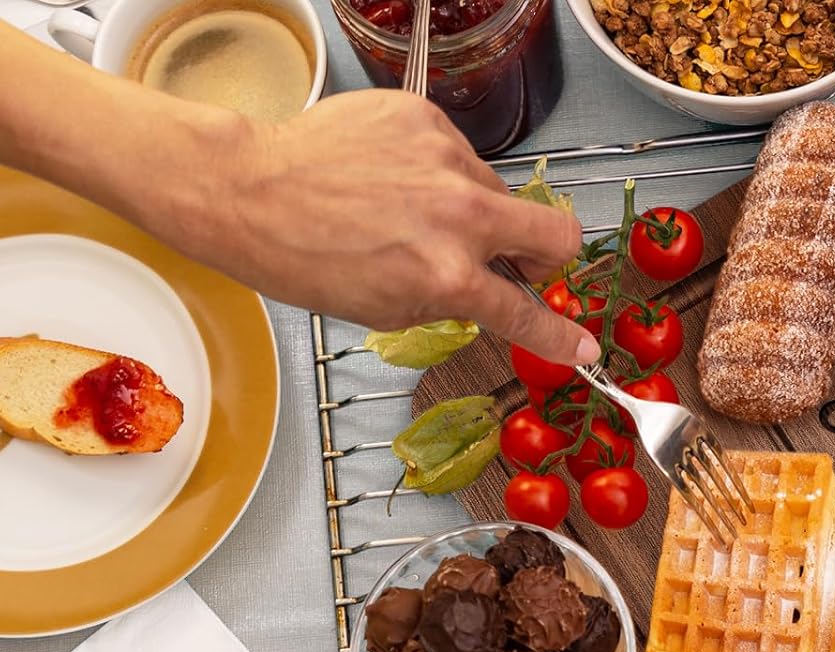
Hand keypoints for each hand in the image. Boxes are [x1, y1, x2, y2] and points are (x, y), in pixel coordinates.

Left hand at [164, 92, 597, 359]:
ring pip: (498, 193)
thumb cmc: (307, 259)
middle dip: (548, 257)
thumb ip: (452, 301)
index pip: (527, 314)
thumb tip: (486, 294)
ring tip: (418, 215)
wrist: (250, 191)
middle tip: (517, 263)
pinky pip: (457, 155)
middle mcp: (459, 215)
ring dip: (477, 212)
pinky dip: (439, 174)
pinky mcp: (424, 117)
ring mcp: (445, 159)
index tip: (581, 348)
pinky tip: (395, 181)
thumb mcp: (390, 309)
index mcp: (450, 276)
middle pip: (555, 233)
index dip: (559, 338)